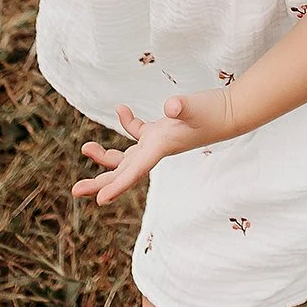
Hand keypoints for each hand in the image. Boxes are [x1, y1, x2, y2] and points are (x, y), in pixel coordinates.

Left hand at [73, 94, 221, 202]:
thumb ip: (183, 107)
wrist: (231, 112)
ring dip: (105, 155)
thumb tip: (172, 106)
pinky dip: (127, 123)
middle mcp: (156, 150)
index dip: (116, 186)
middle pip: (122, 172)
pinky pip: (137, 133)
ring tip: (85, 147)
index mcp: (160, 148)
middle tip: (74, 191)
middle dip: (98, 181)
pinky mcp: (161, 131)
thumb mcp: (197, 107)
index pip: (134, 171)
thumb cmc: (214, 111)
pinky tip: (120, 109)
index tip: (98, 200)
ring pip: (125, 156)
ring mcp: (158, 142)